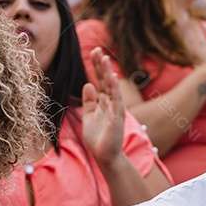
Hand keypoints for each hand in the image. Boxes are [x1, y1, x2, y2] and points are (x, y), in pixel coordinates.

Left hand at [83, 47, 127, 166]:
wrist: (106, 156)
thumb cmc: (98, 138)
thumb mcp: (89, 116)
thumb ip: (89, 101)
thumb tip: (88, 84)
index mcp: (103, 102)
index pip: (100, 80)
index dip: (96, 67)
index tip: (93, 51)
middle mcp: (110, 103)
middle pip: (105, 80)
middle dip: (101, 65)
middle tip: (96, 49)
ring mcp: (115, 109)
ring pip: (111, 87)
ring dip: (108, 73)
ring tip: (104, 58)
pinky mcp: (117, 117)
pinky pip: (116, 100)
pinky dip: (115, 88)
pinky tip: (113, 77)